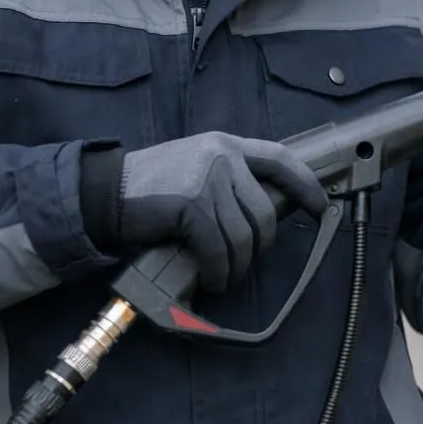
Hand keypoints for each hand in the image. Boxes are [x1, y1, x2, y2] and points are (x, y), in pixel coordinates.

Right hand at [116, 132, 326, 292]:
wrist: (103, 193)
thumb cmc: (150, 187)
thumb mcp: (196, 166)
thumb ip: (229, 177)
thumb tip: (265, 210)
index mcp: (227, 145)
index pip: (281, 159)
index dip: (305, 184)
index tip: (320, 206)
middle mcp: (223, 157)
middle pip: (265, 211)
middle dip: (260, 246)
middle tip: (245, 262)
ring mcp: (208, 180)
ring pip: (244, 235)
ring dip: (238, 266)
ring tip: (225, 276)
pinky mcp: (192, 206)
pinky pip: (219, 248)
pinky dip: (219, 270)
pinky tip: (213, 278)